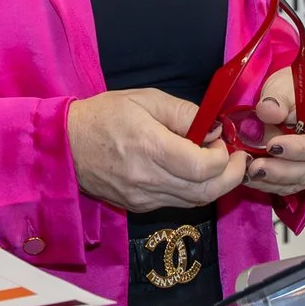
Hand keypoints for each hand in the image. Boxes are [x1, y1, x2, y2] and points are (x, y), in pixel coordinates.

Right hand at [68, 89, 251, 212]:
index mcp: (149, 147)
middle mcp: (148, 179)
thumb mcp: (145, 99)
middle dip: (230, 178)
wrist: (66, 145)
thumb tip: (213, 128)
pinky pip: (176, 203)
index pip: (202, 167)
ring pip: (194, 202)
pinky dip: (193, 191)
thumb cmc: (104, 115)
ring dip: (215, 186)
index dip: (222, 157)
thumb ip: (184, 112)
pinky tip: (193, 174)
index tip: (222, 141)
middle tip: (238, 160)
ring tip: (220, 165)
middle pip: (205, 192)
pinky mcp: (139, 206)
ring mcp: (143, 198)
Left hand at [225, 68, 304, 196]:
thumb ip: (276, 99)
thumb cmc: (294, 88)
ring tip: (248, 173)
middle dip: (281, 171)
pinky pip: (290, 184)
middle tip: (255, 167)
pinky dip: (270, 184)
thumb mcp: (283, 85)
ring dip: (273, 180)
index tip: (272, 146)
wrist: (293, 95)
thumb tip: (268, 112)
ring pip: (300, 180)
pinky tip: (251, 178)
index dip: (297, 148)